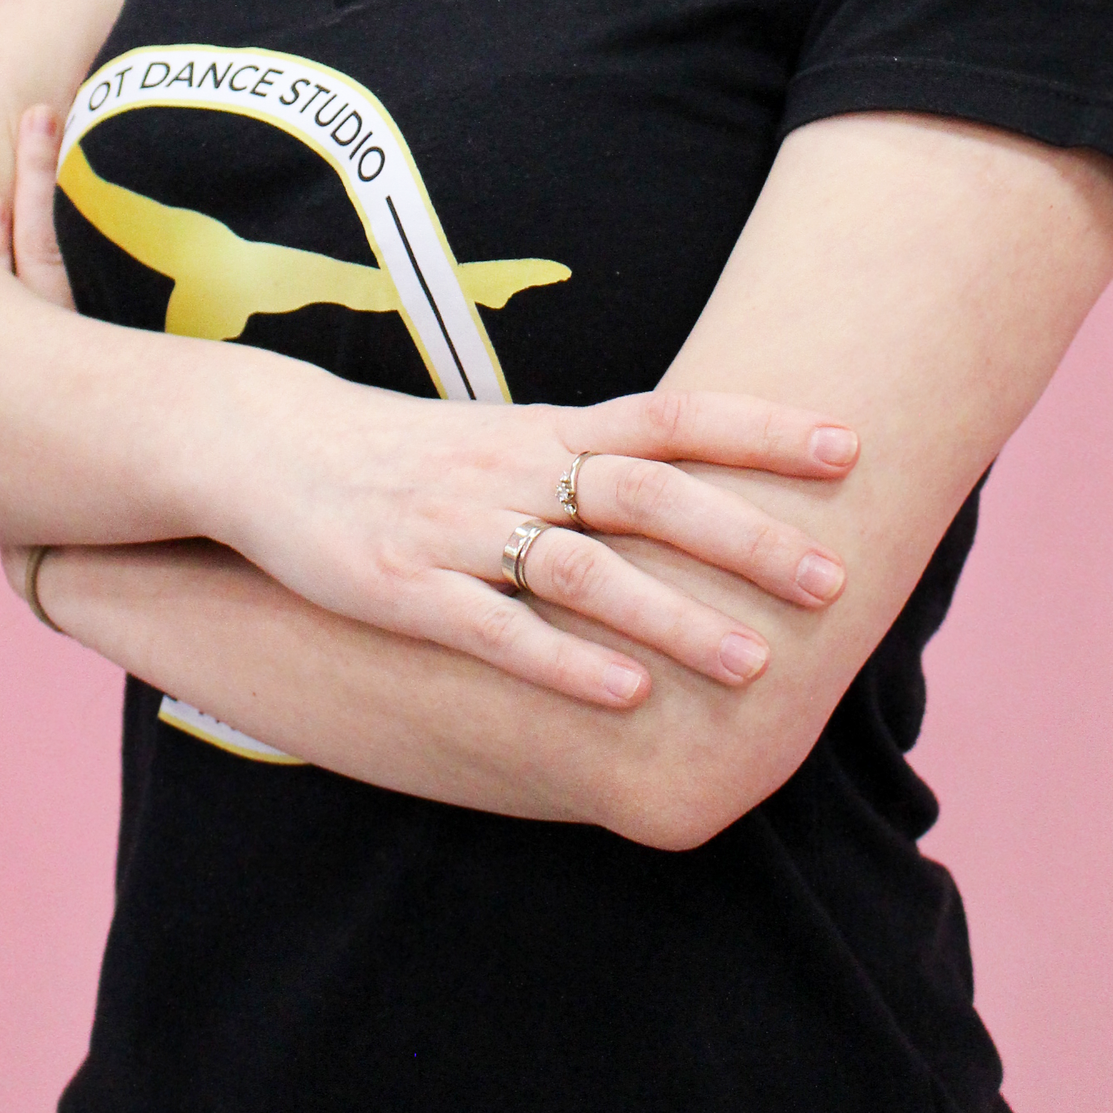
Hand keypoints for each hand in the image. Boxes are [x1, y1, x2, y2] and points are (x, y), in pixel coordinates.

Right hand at [0, 108, 859, 710]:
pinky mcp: (403, 587)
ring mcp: (458, 528)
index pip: (672, 415)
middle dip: (746, 536)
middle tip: (836, 579)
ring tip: (755, 667)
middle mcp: (514, 467)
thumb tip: (702, 481)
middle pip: (648, 492)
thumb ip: (593, 458)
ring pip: (582, 568)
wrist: (262, 443)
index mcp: (544, 427)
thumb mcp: (505, 438)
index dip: (761, 428)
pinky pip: (494, 629)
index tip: (849, 443)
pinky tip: (624, 697)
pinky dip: (562, 661)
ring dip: (674, 617)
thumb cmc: (407, 452)